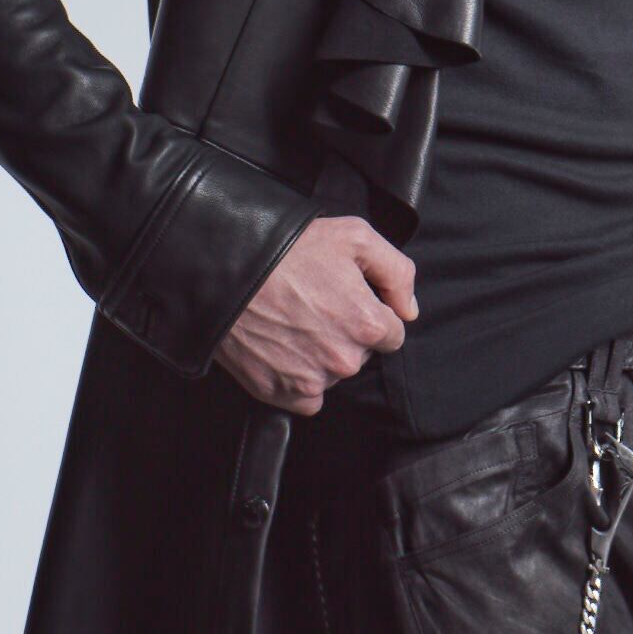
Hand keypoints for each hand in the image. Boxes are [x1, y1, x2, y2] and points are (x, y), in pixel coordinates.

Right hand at [213, 214, 417, 414]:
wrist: (223, 270)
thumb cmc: (288, 249)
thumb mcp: (354, 237)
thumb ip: (397, 272)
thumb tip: (409, 310)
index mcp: (367, 324)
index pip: (392, 333)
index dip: (370, 313)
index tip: (345, 300)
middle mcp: (345, 359)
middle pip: (361, 354)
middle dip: (345, 333)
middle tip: (313, 305)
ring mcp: (312, 380)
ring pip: (333, 374)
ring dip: (321, 355)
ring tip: (292, 322)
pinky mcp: (282, 394)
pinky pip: (307, 396)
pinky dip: (299, 379)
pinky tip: (283, 348)